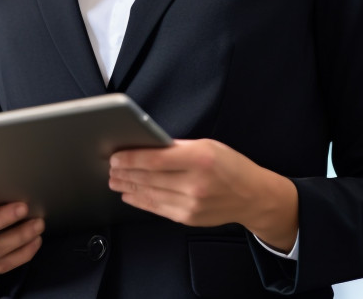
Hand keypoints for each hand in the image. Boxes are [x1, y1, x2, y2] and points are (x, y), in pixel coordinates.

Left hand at [109, 139, 298, 251]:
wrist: (252, 196)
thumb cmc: (231, 167)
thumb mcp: (209, 146)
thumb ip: (179, 148)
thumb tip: (148, 146)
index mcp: (200, 158)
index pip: (155, 159)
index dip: (131, 158)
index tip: (115, 156)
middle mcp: (194, 182)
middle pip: (149, 177)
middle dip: (125, 173)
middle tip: (110, 168)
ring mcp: (191, 203)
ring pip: (149, 194)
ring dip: (128, 187)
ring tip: (114, 181)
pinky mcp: (188, 217)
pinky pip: (157, 208)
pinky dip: (140, 201)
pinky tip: (130, 195)